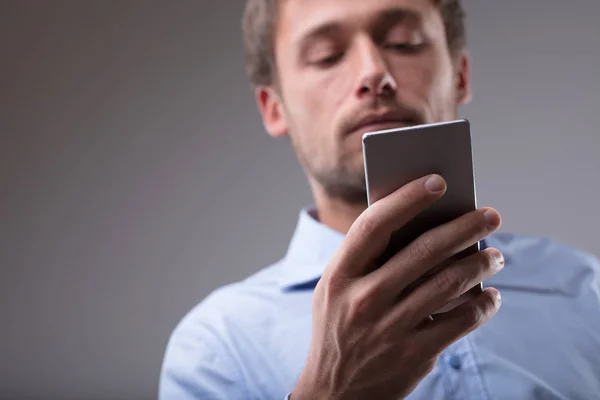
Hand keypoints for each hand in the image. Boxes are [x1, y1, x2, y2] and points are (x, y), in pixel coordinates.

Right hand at [292, 174, 503, 399]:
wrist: (333, 392)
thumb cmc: (338, 326)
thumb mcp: (336, 289)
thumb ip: (365, 258)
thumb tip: (422, 223)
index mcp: (339, 275)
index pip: (374, 225)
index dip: (407, 199)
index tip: (438, 181)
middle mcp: (363, 299)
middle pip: (424, 251)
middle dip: (465, 227)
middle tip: (491, 214)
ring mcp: (389, 329)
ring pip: (449, 283)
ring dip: (481, 263)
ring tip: (496, 254)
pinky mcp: (414, 355)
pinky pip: (461, 321)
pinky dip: (483, 304)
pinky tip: (491, 296)